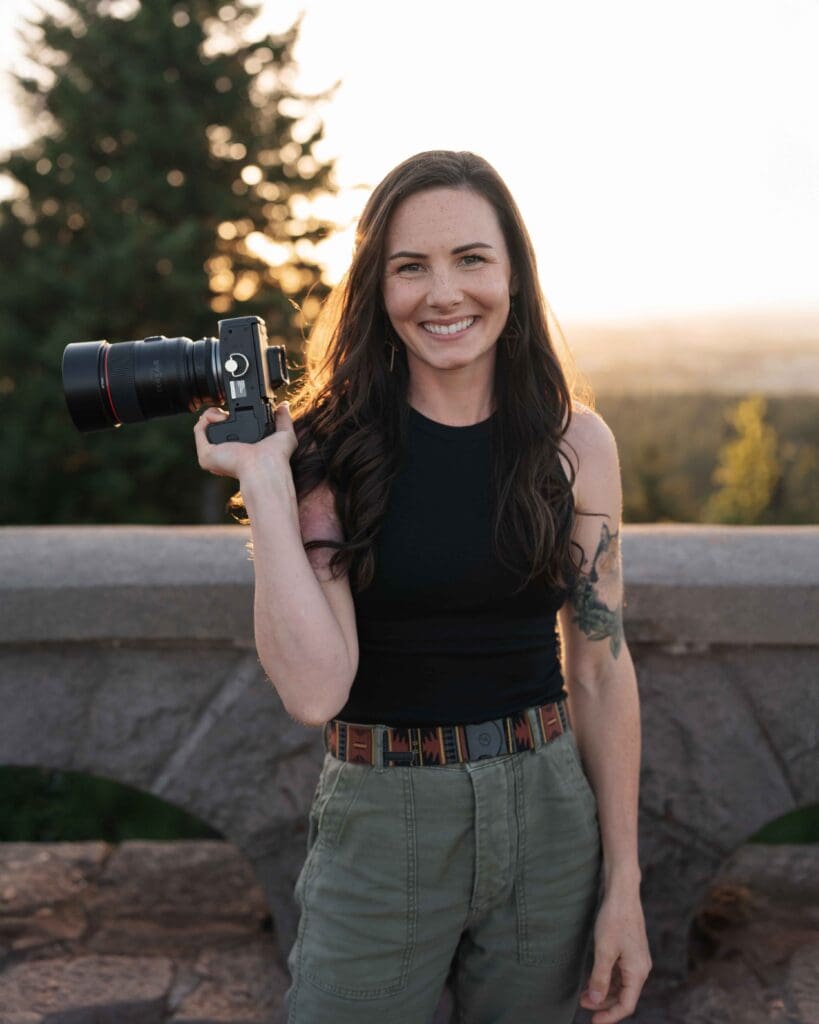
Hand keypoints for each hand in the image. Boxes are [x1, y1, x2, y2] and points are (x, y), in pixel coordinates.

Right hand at [193, 402, 297, 481]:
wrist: (263, 465)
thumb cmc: (276, 458)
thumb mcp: (284, 435)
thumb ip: (284, 419)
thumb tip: (283, 406)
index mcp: (240, 452)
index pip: (229, 432)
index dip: (230, 417)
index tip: (237, 410)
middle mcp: (225, 454)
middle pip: (214, 428)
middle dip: (219, 414)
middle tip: (229, 412)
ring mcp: (214, 455)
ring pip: (204, 427)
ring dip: (212, 414)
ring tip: (225, 414)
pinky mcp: (206, 453)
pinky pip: (199, 430)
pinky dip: (207, 417)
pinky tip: (220, 416)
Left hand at [579, 888, 651, 1022]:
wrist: (623, 893)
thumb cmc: (614, 919)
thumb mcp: (603, 951)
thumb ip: (599, 978)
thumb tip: (594, 1001)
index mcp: (638, 972)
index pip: (626, 1005)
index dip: (610, 1016)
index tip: (593, 1022)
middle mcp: (641, 968)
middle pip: (624, 996)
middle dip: (603, 1003)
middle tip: (582, 1005)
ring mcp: (636, 959)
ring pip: (621, 984)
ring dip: (604, 991)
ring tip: (584, 994)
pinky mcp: (631, 950)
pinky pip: (620, 972)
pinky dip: (607, 978)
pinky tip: (592, 979)